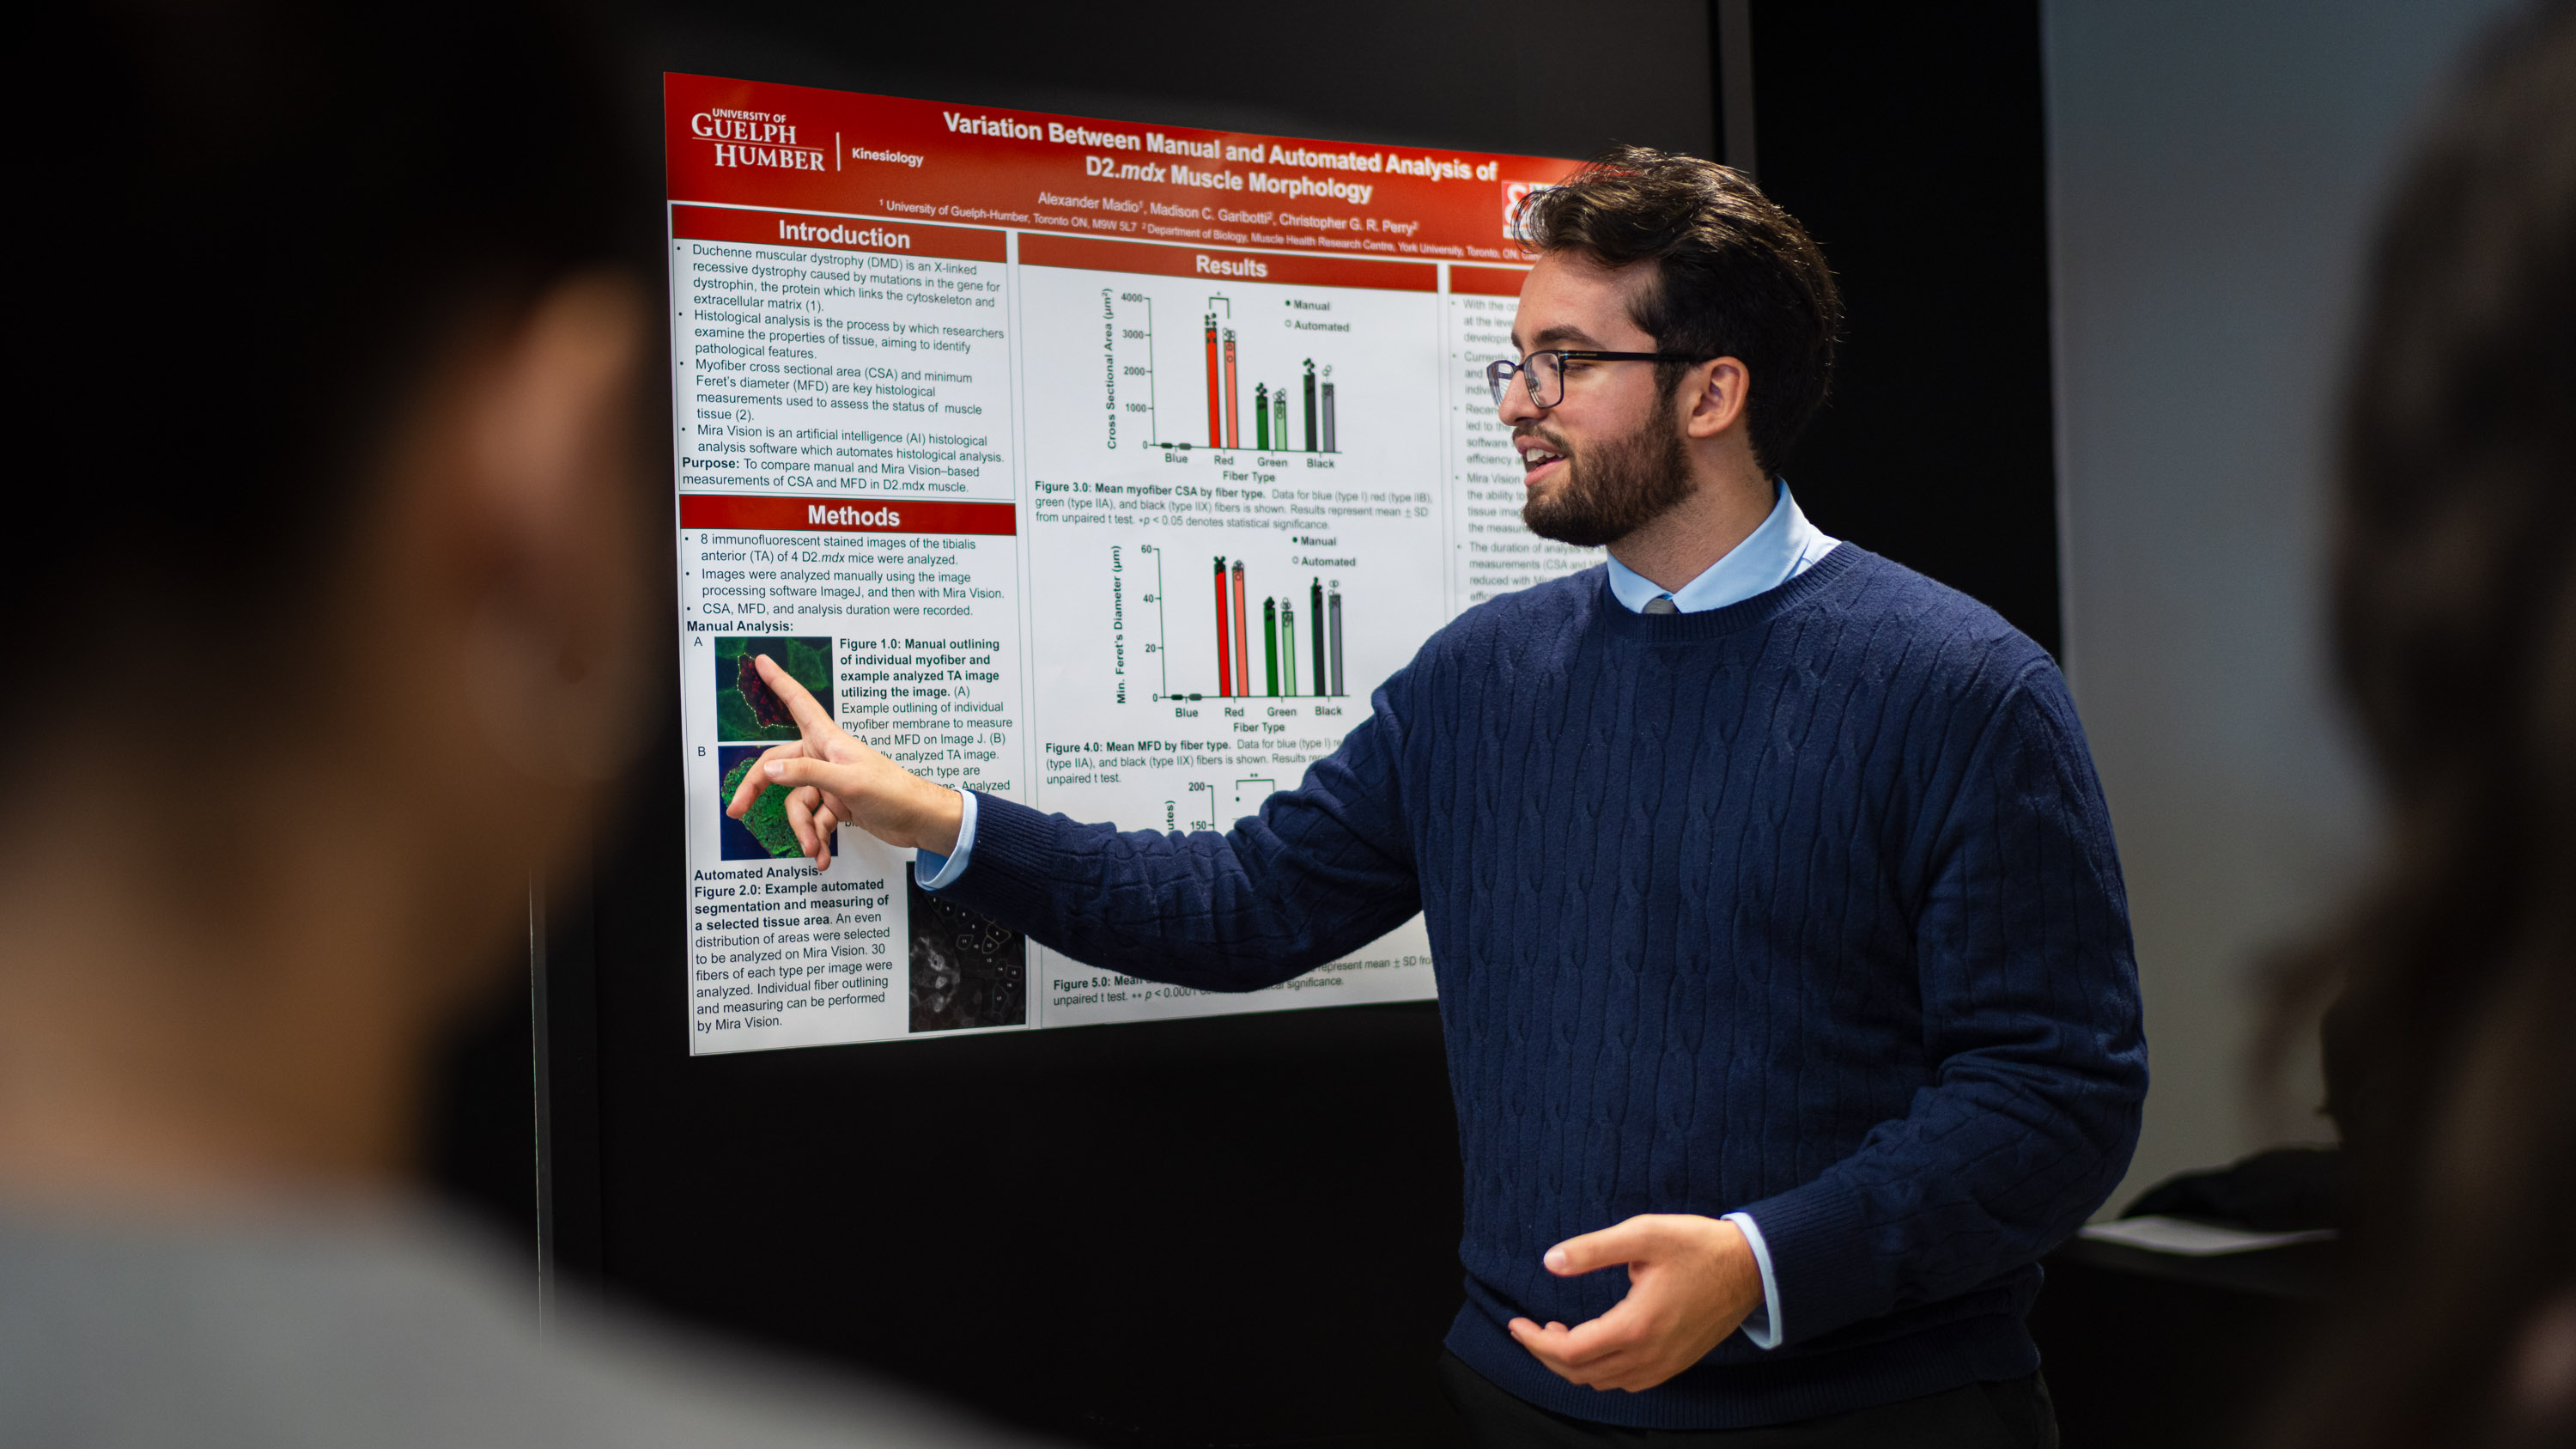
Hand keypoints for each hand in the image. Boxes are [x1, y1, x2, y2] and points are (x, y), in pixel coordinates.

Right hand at [723, 654, 961, 868]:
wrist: (920, 820)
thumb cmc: (893, 792)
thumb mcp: (848, 782)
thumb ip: (807, 774)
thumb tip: (769, 769)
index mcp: (828, 741)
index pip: (798, 703)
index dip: (779, 682)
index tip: (762, 662)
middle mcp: (825, 757)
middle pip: (780, 768)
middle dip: (759, 791)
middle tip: (738, 810)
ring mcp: (831, 782)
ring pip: (798, 802)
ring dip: (803, 829)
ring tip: (813, 848)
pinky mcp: (838, 803)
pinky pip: (816, 820)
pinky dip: (817, 838)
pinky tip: (822, 856)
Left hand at [1506, 1214, 1764, 1392]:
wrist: (1753, 1268)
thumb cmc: (1698, 1246)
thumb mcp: (1643, 1234)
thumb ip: (1593, 1250)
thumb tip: (1550, 1262)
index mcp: (1635, 1326)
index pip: (1569, 1351)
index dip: (1535, 1341)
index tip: (1516, 1324)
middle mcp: (1649, 1355)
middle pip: (1580, 1373)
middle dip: (1546, 1354)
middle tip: (1531, 1328)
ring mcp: (1664, 1365)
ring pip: (1602, 1382)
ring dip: (1572, 1364)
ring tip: (1558, 1331)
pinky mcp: (1675, 1364)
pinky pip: (1626, 1382)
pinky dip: (1599, 1371)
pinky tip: (1595, 1344)